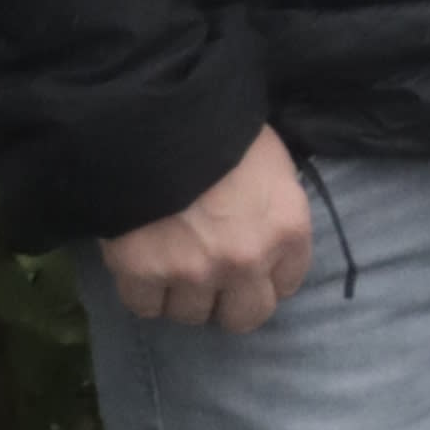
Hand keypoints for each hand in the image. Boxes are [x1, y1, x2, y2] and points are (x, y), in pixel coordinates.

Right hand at [103, 128, 321, 332]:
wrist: (155, 113)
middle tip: (211, 278)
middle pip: (245, 316)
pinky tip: (141, 265)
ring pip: (192, 314)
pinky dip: (142, 291)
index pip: (287, 283)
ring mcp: (194, 271)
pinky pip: (145, 306)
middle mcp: (247, 260)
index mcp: (288, 228)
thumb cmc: (221, 124)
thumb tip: (260, 227)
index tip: (248, 265)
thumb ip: (272, 205)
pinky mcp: (144, 273)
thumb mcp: (270, 160)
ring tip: (170, 263)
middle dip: (229, 301)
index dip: (265, 276)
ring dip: (183, 294)